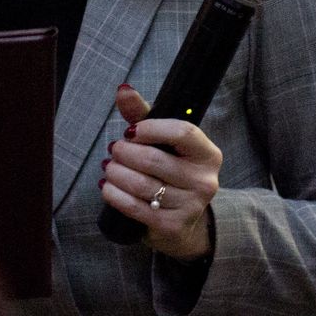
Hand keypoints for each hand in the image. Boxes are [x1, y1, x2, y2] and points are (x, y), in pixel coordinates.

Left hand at [99, 84, 221, 261]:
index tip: (130, 131)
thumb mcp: (161, 141)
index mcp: (207, 154)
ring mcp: (190, 206)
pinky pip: (133, 206)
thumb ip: (143, 115)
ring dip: (114, 172)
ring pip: (139, 183)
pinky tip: (108, 186)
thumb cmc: (169, 170)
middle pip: (152, 159)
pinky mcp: (172, 226)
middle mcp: (205, 181)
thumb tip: (123, 89)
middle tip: (114, 151)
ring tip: (109, 168)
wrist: (182, 220)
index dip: (150, 128)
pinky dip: (113, 193)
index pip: (182, 132)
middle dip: (123, 152)